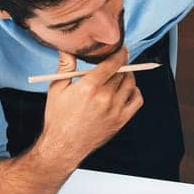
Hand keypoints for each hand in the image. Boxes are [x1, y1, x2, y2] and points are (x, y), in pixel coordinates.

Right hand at [36, 49, 142, 166]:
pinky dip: (135, 92)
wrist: (63, 147)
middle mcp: (104, 98)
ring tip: (120, 75)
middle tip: (115, 62)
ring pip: (131, 84)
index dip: (120, 53)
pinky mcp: (120, 121)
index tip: (121, 48)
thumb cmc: (58, 118)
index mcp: (89, 87)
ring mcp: (115, 110)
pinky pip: (137, 100)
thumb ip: (65, 66)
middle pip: (122, 72)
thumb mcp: (56, 89)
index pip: (113, 62)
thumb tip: (67, 47)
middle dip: (120, 64)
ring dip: (128, 76)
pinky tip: (126, 90)